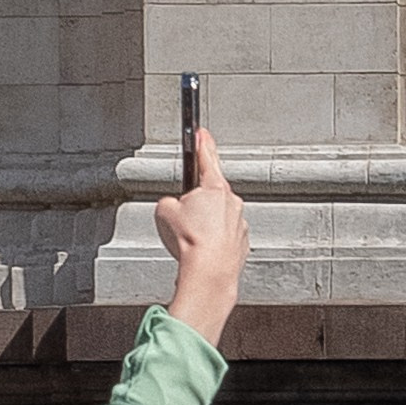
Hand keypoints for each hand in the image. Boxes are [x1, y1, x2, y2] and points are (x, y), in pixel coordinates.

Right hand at [152, 122, 247, 349]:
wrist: (210, 272)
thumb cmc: (192, 241)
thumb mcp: (165, 211)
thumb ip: (169, 202)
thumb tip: (173, 207)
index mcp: (214, 188)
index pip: (207, 158)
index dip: (202, 144)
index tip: (202, 133)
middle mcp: (231, 203)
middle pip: (210, 193)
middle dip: (195, 202)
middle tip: (184, 218)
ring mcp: (238, 223)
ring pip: (216, 217)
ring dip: (204, 224)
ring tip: (191, 238)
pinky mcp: (240, 243)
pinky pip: (222, 236)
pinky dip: (212, 240)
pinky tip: (201, 248)